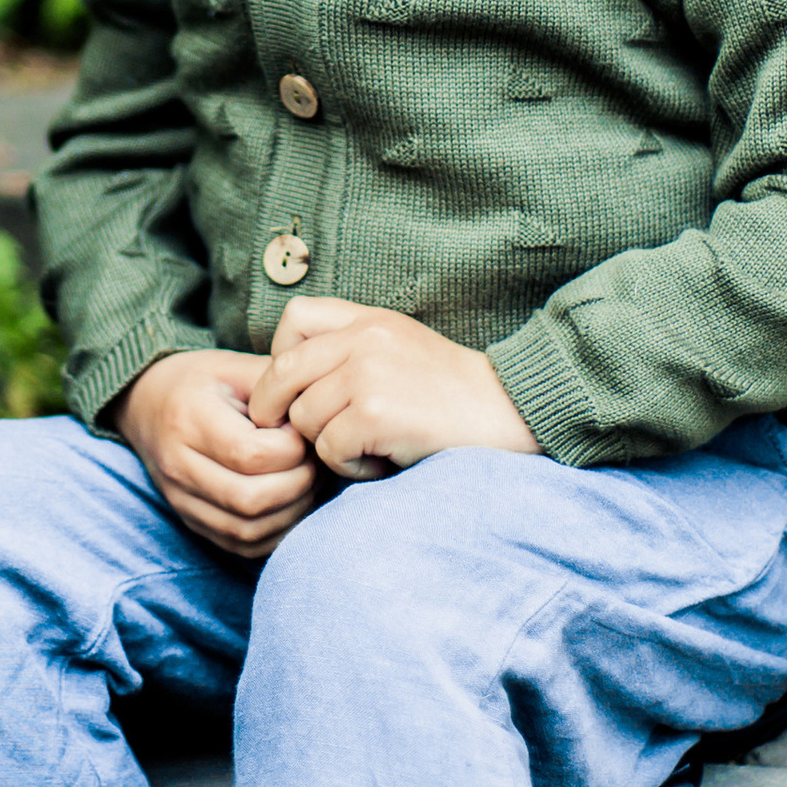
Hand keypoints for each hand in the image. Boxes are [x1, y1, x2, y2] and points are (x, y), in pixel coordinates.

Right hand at [111, 349, 326, 558]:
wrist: (146, 405)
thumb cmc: (199, 382)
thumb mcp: (234, 366)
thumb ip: (276, 387)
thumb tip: (314, 422)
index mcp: (189, 420)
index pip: (252, 454)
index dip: (293, 449)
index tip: (302, 433)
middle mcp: (178, 467)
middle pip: (251, 499)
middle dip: (299, 483)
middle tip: (314, 462)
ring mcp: (181, 501)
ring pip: (248, 530)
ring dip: (292, 511)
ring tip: (307, 482)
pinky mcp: (191, 522)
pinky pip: (242, 546)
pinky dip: (276, 532)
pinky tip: (290, 504)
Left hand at [247, 298, 538, 476]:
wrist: (508, 412)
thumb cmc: (450, 391)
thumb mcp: (400, 345)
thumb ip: (348, 349)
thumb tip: (284, 382)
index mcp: (368, 319)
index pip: (293, 320)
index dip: (280, 358)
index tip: (293, 390)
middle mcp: (363, 340)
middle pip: (282, 374)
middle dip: (278, 411)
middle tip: (299, 437)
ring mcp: (367, 375)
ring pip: (304, 420)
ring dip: (327, 446)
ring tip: (368, 447)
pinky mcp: (374, 414)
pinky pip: (329, 450)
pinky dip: (351, 467)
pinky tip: (384, 460)